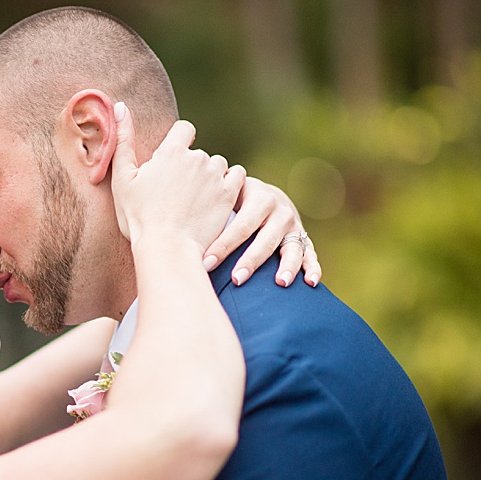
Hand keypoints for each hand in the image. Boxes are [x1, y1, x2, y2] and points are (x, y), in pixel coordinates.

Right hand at [110, 102, 246, 251]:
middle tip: (178, 193)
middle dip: (191, 167)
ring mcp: (216, 176)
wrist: (167, 247)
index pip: (184, 129)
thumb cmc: (139, 217)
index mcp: (171, 151)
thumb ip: (122, 140)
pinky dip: (229, 184)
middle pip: (199, 152)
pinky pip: (238, 177)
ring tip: (196, 201)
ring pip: (218, 165)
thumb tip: (119, 106)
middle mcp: (197, 158)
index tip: (172, 163)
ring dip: (210, 177)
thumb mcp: (122, 178)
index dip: (179, 142)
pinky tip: (216, 199)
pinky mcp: (229, 194)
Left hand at [202, 176, 321, 287]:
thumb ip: (208, 203)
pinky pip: (311, 255)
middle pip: (265, 239)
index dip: (223, 245)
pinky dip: (313, 269)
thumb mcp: (225, 195)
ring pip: (292, 248)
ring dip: (287, 266)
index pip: (240, 225)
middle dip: (250, 261)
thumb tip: (167, 212)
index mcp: (258, 198)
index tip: (206, 264)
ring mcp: (294, 226)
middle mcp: (279, 211)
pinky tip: (311, 284)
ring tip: (280, 283)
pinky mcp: (304, 239)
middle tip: (237, 279)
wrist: (264, 196)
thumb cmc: (233, 201)